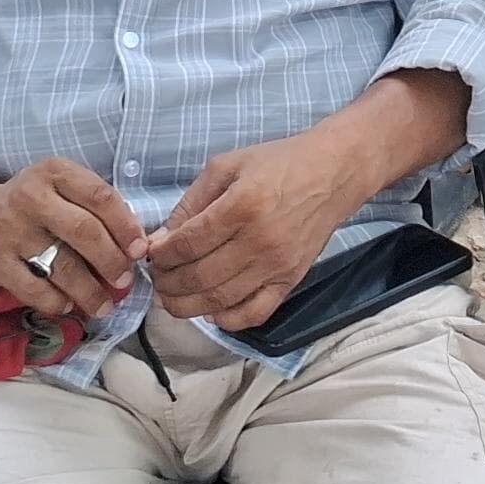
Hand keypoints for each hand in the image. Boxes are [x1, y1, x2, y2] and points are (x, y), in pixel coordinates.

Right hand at [0, 157, 143, 321]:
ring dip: (89, 290)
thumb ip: (90, 207)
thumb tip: (132, 245)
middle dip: (112, 261)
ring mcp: (9, 230)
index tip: (139, 250)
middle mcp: (31, 197)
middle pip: (85, 232)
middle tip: (125, 281)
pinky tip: (67, 305)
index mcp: (53, 172)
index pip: (101, 196)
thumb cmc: (27, 205)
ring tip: (103, 305)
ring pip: (62, 266)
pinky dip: (56, 302)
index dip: (126, 226)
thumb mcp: (56, 189)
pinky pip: (34, 289)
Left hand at [146, 133, 360, 331]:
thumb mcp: (228, 166)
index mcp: (242, 206)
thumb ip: (191, 203)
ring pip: (219, 301)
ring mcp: (277, 266)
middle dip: (167, 283)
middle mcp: (259, 241)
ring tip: (173, 295)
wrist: (333, 174)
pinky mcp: (291, 281)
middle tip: (158, 277)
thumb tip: (161, 240)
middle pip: (198, 277)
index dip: (160, 255)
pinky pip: (253, 314)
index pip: (187, 244)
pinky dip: (226, 320)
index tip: (151, 254)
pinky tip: (210, 308)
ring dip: (186, 304)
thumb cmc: (279, 163)